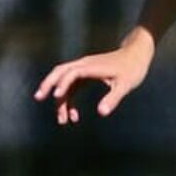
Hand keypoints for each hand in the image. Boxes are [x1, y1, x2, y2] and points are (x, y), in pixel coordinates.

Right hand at [33, 32, 154, 125]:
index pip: (72, 73)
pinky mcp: (86, 74)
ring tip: (62, 120)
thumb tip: (102, 113)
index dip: (63, 83)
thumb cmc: (132, 69)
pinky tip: (73, 115)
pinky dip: (69, 99)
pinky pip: (71, 86)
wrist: (137, 54)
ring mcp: (84, 69)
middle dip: (48, 84)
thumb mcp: (126, 85)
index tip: (56, 96)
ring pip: (63, 81)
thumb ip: (113, 98)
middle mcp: (84, 65)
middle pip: (59, 72)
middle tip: (39, 98)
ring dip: (59, 98)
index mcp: (91, 66)